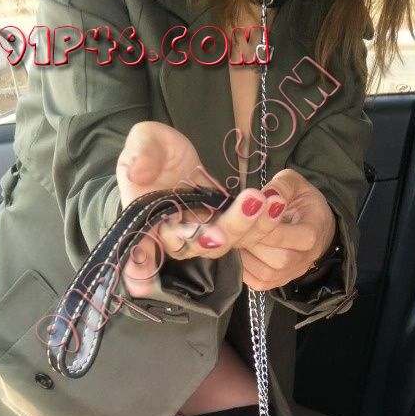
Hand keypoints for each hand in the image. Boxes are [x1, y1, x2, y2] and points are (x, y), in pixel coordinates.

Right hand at [116, 121, 284, 296]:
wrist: (170, 156)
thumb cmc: (151, 151)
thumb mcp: (143, 141)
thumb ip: (140, 154)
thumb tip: (138, 172)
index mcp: (146, 220)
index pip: (142, 247)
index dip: (145, 263)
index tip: (153, 274)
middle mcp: (173, 236)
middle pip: (197, 245)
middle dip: (224, 230)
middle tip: (248, 206)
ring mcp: (200, 234)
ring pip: (224, 241)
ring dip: (249, 225)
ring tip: (269, 201)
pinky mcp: (222, 226)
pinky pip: (242, 231)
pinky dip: (260, 219)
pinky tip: (276, 202)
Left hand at [238, 169, 336, 290]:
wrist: (315, 225)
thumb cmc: (302, 202)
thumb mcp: (295, 183)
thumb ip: (281, 186)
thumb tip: (264, 196)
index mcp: (313, 231)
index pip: (288, 236)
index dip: (263, 226)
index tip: (246, 210)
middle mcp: (306, 257)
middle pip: (278, 259)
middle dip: (252, 242)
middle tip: (234, 225)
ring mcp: (293, 273)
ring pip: (267, 274)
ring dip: (246, 256)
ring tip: (235, 237)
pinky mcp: (279, 281)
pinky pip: (259, 283)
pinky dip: (244, 269)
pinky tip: (238, 250)